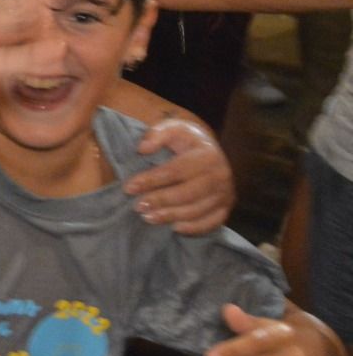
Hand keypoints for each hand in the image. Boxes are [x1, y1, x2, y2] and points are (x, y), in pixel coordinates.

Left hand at [122, 117, 233, 233]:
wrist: (211, 151)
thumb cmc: (187, 141)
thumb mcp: (173, 128)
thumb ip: (157, 133)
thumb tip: (143, 148)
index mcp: (207, 155)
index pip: (175, 171)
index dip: (151, 180)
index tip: (129, 187)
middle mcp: (220, 175)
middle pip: (187, 193)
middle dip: (160, 201)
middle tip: (138, 206)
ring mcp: (225, 193)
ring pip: (197, 210)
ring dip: (171, 216)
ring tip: (148, 217)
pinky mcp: (226, 207)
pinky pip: (211, 222)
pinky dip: (193, 228)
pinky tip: (174, 228)